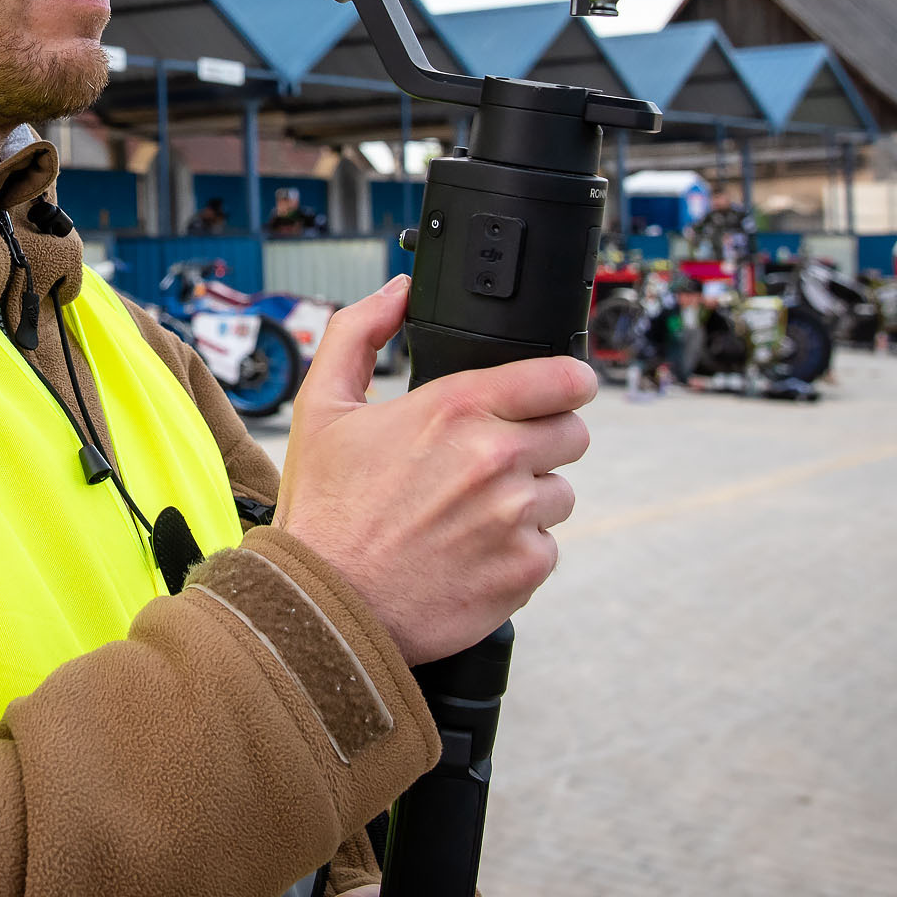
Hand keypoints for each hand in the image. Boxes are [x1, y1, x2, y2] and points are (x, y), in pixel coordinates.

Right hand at [276, 276, 592, 664]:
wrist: (325, 605)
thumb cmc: (324, 508)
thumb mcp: (322, 405)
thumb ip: (359, 332)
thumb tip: (398, 291)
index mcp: (457, 408)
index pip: (563, 378)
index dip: (564, 382)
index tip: (557, 391)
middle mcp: (497, 458)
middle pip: (573, 434)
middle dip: (542, 441)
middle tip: (495, 460)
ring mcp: (516, 518)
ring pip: (560, 494)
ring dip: (528, 499)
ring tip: (471, 513)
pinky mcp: (524, 570)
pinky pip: (546, 548)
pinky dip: (517, 550)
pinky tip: (470, 552)